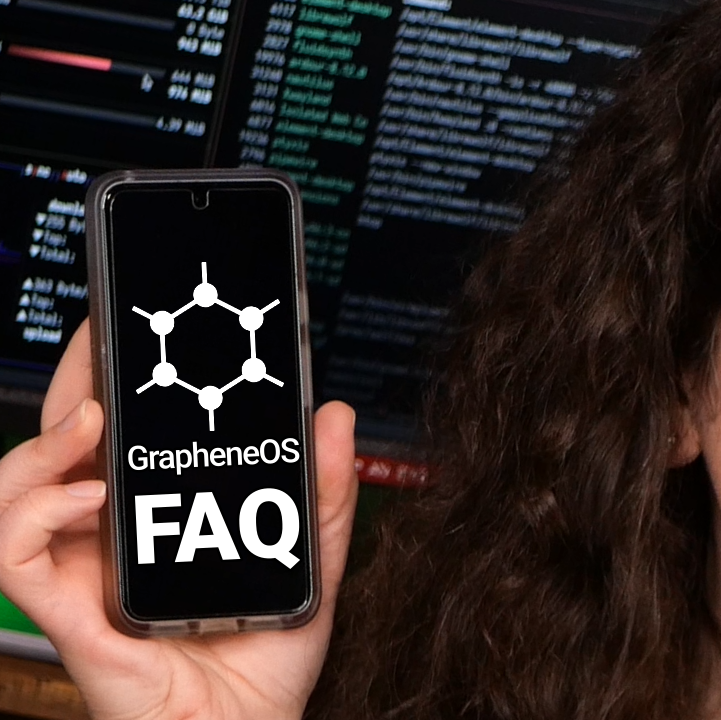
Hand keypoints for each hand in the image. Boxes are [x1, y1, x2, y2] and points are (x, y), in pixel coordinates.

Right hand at [0, 321, 359, 719]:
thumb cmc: (266, 661)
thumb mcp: (310, 563)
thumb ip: (324, 493)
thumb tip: (335, 415)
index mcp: (155, 517)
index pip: (118, 434)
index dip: (112, 377)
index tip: (133, 322)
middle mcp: (106, 538)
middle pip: (62, 444)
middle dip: (77, 381)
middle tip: (107, 330)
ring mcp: (81, 574)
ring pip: (15, 491)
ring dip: (43, 444)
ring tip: (93, 418)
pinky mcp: (69, 614)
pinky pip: (14, 554)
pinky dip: (36, 513)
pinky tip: (85, 498)